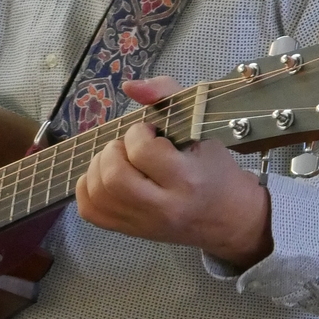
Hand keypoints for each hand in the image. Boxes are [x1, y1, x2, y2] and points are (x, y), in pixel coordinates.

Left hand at [75, 77, 272, 270]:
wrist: (230, 218)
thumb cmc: (215, 170)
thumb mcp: (202, 127)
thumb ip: (167, 95)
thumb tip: (130, 86)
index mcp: (187, 179)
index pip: (143, 151)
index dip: (139, 132)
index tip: (151, 132)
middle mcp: (164, 207)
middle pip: (114, 177)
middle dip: (113, 150)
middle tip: (130, 146)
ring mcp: (144, 224)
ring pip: (98, 193)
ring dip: (100, 166)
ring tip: (119, 159)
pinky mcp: (131, 232)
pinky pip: (91, 212)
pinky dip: (88, 187)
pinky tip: (104, 175)